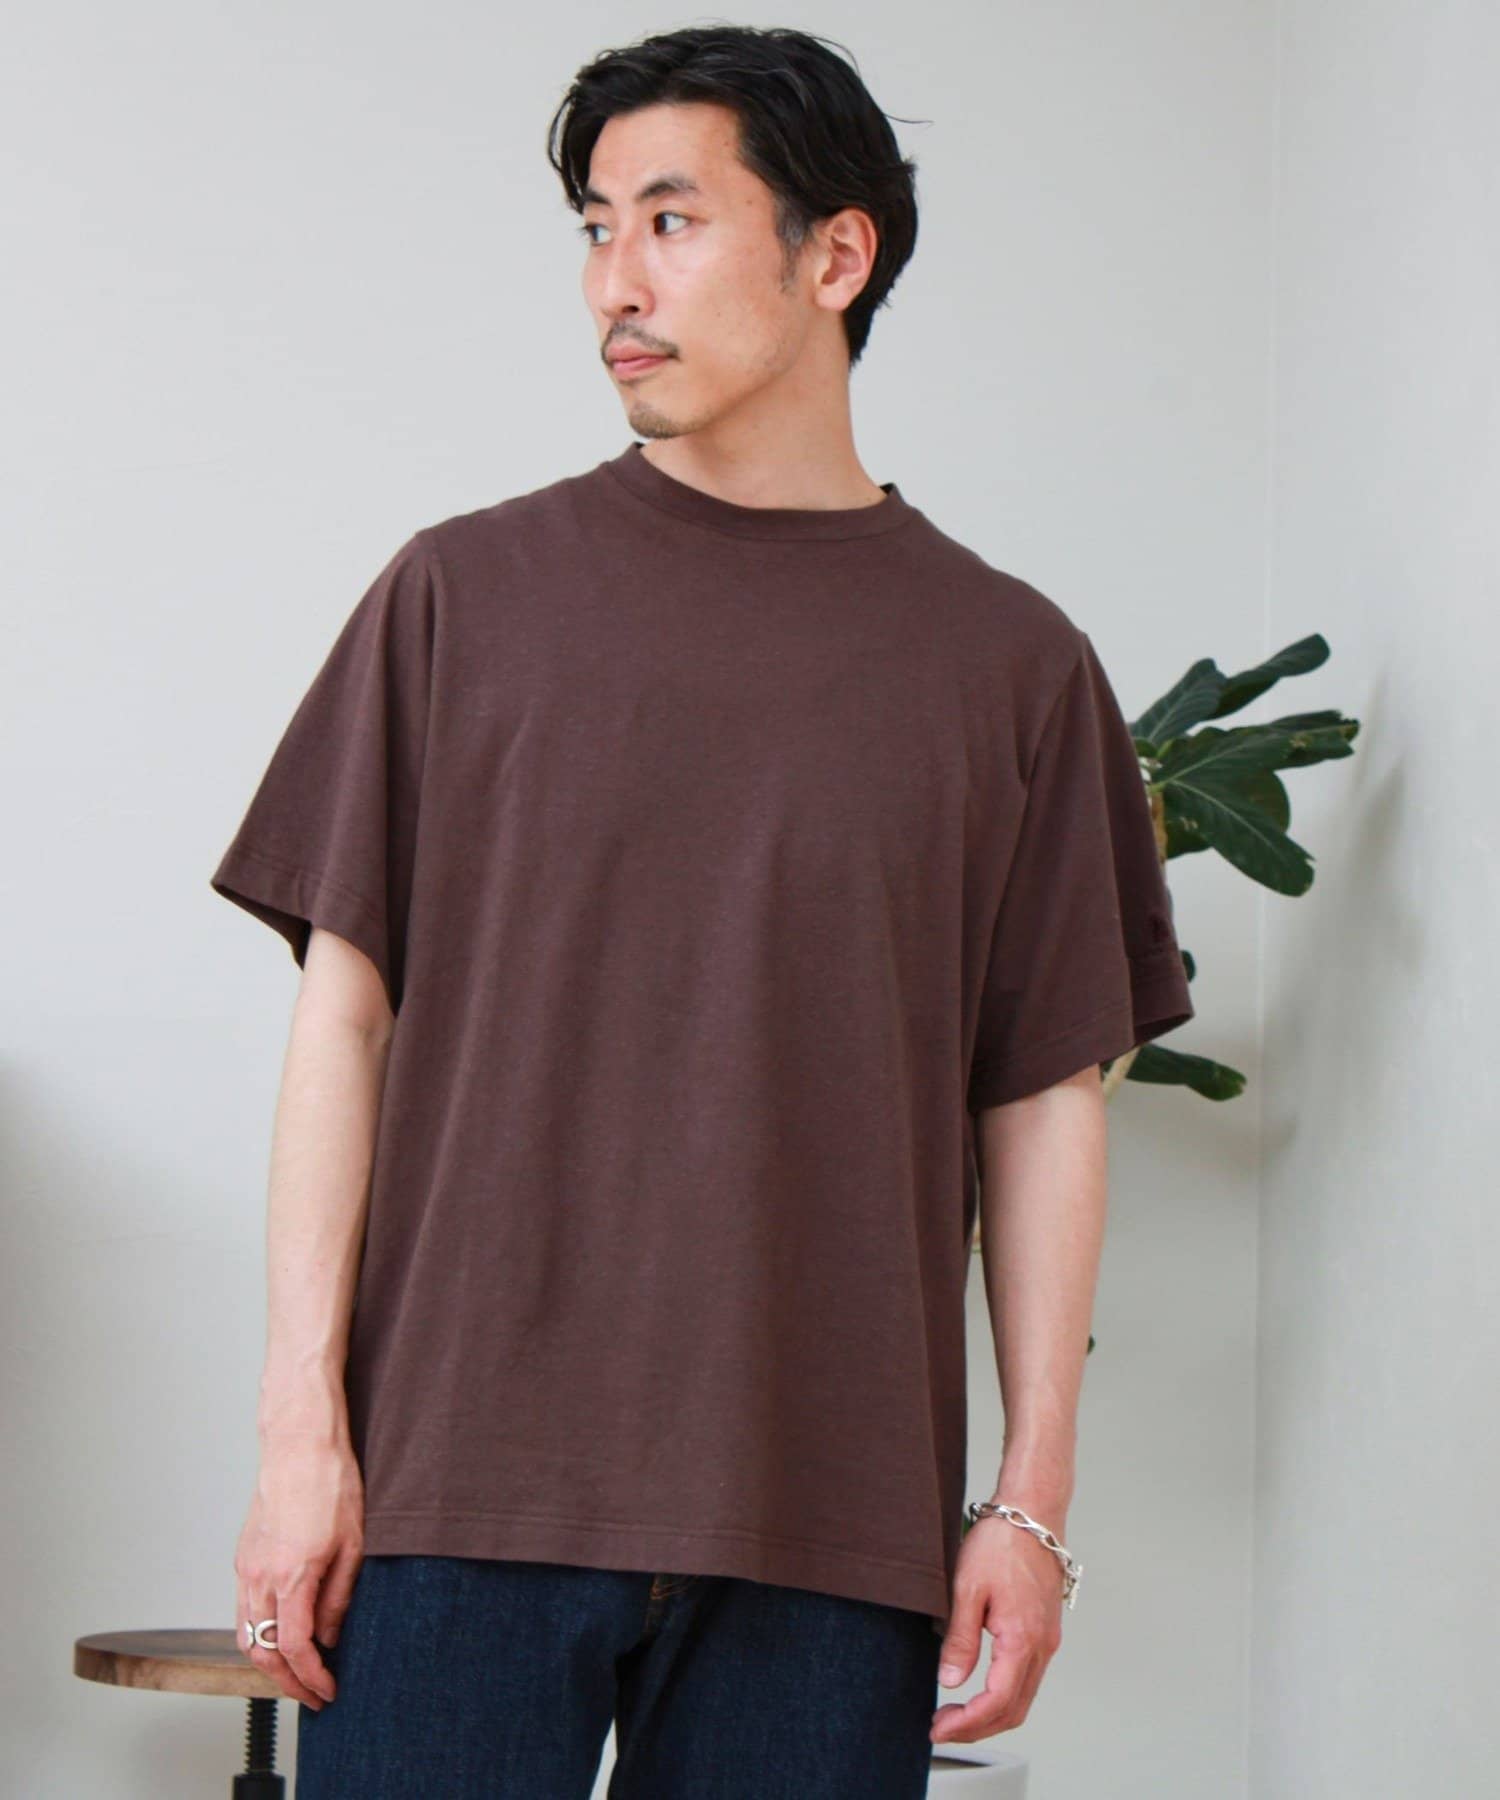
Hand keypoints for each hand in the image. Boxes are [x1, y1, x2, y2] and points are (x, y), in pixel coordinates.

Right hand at [233, 1438, 364, 1709]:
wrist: (299, 1444)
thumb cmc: (330, 1483)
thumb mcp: (352, 1544)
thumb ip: (338, 1596)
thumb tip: (330, 1636)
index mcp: (290, 1576)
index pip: (293, 1648)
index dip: (310, 1677)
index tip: (327, 1690)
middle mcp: (259, 1577)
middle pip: (261, 1651)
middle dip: (286, 1682)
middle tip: (312, 1694)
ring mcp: (246, 1567)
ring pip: (245, 1635)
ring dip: (268, 1663)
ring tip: (297, 1674)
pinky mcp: (243, 1557)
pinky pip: (242, 1611)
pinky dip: (257, 1635)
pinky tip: (279, 1636)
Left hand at [930, 1509, 1066, 1742]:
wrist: (1032, 1512)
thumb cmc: (1001, 1543)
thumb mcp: (967, 1588)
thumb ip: (961, 1639)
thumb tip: (951, 1681)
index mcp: (1023, 1639)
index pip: (998, 1703)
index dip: (967, 1724)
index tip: (939, 1728)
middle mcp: (1042, 1647)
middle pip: (1014, 1710)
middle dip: (977, 1728)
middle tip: (941, 1727)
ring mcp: (1047, 1640)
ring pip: (1023, 1698)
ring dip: (990, 1715)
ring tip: (955, 1713)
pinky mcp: (1045, 1631)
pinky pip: (1028, 1678)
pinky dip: (1003, 1696)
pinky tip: (979, 1688)